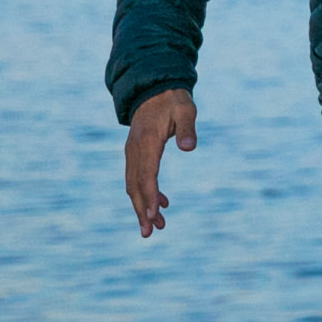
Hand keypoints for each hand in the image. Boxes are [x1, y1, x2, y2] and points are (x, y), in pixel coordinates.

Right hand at [124, 89, 196, 237]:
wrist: (155, 88)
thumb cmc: (173, 100)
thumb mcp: (185, 110)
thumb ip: (187, 128)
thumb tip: (188, 147)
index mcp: (147, 142)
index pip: (147, 174)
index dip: (150, 196)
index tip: (154, 216)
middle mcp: (135, 150)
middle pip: (135, 185)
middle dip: (142, 210)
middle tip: (150, 233)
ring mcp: (133, 152)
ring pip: (133, 185)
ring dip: (143, 206)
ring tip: (156, 227)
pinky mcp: (136, 154)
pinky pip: (138, 178)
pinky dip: (147, 193)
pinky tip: (163, 205)